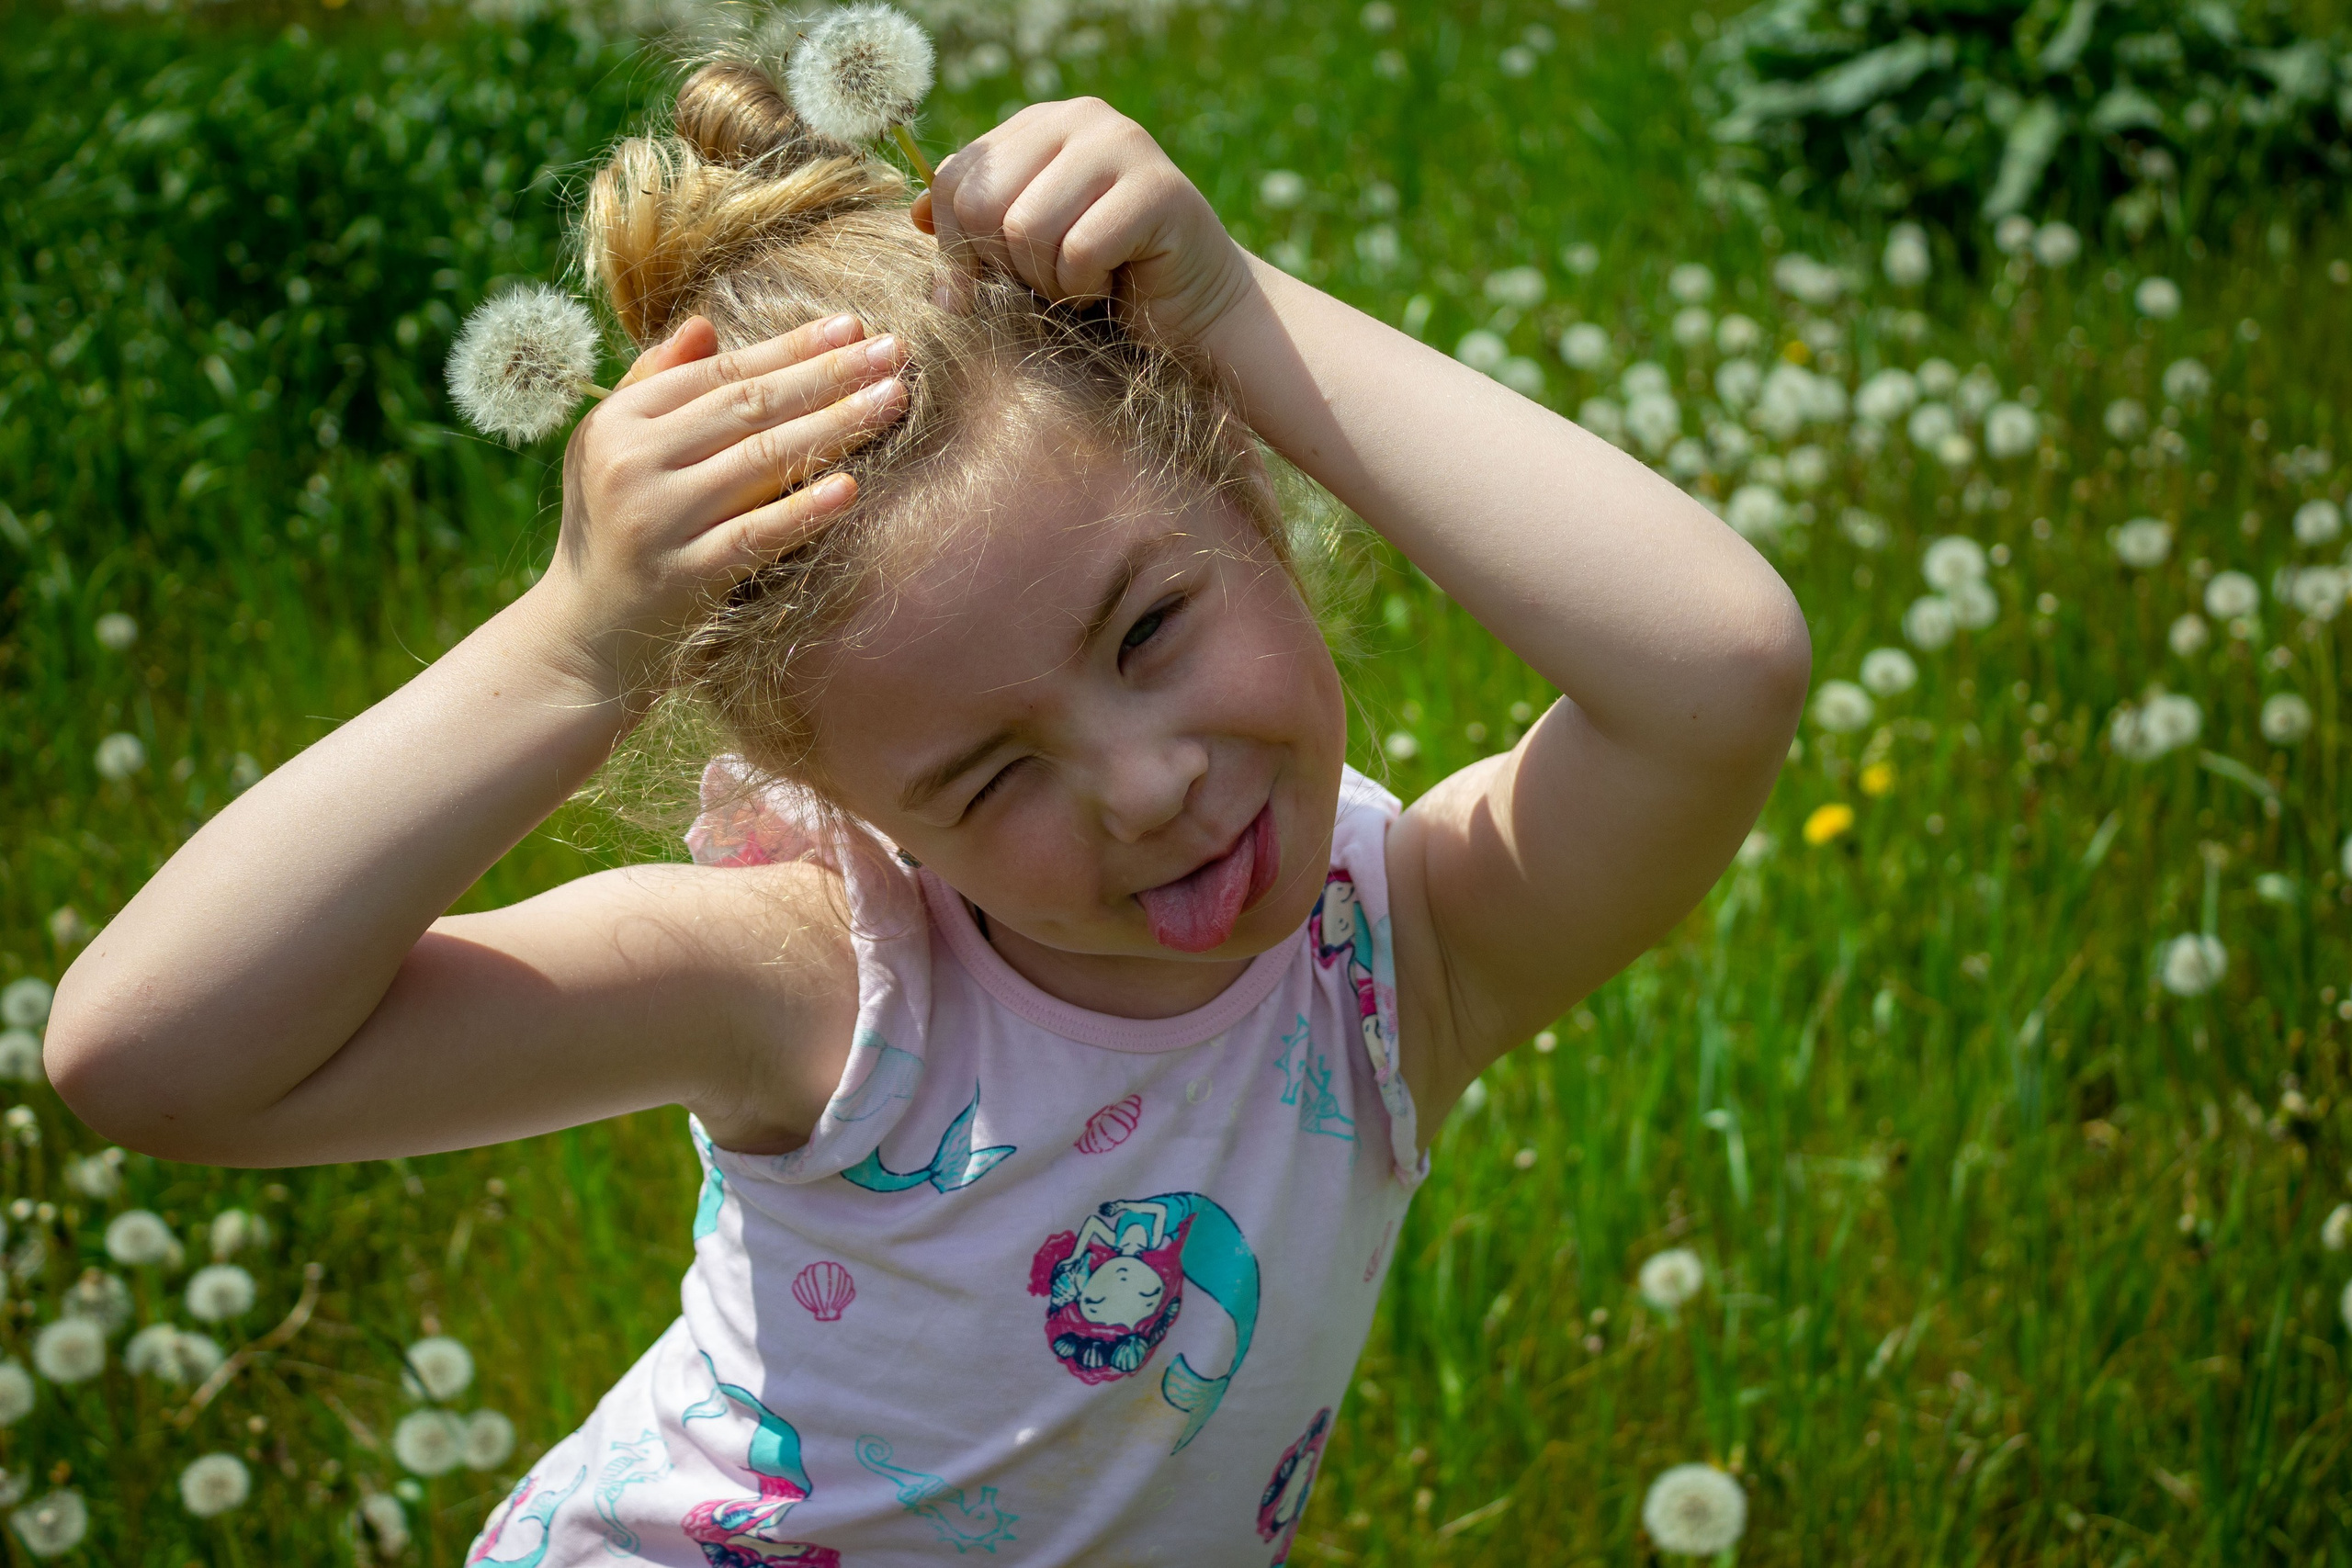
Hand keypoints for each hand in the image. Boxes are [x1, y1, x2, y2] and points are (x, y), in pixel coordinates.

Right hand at [532, 314, 908, 695]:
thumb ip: (655, 384)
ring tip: (894, 400)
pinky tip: (852, 487)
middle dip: (829, 375)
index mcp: (618, 422)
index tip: (853, 326)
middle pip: (750, 408)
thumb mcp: (611, 449)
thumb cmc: (612, 529)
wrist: (585, 635)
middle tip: (897, 352)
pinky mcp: (685, 577)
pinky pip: (755, 536)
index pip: (721, 375)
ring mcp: (659, 521)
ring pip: (761, 462)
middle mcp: (632, 464)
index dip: (791, 347)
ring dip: (836, 426)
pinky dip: (803, 510)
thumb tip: (705, 323)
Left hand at [913, 99, 1252, 345]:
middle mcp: (1081, 118)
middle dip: (1003, 267)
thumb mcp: (1021, 254)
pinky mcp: (1158, 189)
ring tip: (1082, 285)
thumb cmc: (1102, 286)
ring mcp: (1124, 145)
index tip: (982, 289)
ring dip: (1047, 283)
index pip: (954, 180)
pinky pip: (1078, 252)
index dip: (956, 249)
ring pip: (1027, 228)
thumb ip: (971, 228)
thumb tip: (914, 218)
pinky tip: (1114, 285)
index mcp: (1038, 125)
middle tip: (1045, 285)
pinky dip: (1085, 290)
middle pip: (982, 201)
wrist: (1193, 316)